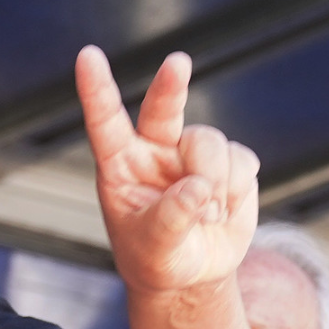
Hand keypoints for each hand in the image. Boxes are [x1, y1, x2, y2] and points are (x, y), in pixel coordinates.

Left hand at [77, 46, 258, 294]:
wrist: (191, 274)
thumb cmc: (157, 257)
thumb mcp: (153, 246)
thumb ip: (170, 217)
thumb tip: (199, 185)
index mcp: (119, 164)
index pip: (105, 122)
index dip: (97, 89)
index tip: (87, 55)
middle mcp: (153, 150)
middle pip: (162, 109)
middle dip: (170, 85)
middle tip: (177, 62)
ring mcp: (192, 152)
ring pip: (209, 143)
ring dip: (213, 181)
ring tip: (206, 215)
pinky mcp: (230, 161)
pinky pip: (241, 163)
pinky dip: (235, 190)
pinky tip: (222, 210)